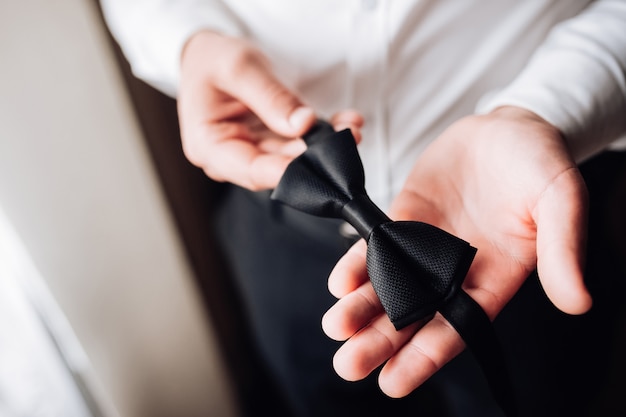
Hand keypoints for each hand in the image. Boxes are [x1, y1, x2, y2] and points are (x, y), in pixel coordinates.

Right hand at [177, 31, 362, 189]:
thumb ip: (270, 97)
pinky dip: (323, 133)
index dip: (287, 172)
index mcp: (208, 146)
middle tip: (345, 139)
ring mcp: (252, 152)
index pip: (251, 170)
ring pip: (293, 157)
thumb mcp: (239, 68)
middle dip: (314, 156)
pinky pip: (299, 144)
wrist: (209, 55)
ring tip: (350, 129)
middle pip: (276, 167)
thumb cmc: (212, 60)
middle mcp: (230, 157)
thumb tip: (303, 124)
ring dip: (324, 145)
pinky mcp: (270, 143)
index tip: (318, 164)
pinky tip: (345, 123)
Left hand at [322, 106, 592, 396]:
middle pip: (413, 316)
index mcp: (494, 278)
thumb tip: (578, 302)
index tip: (393, 382)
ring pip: (388, 285)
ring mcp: (425, 245)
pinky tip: (339, 283)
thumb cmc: (541, 165)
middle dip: (380, 341)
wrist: (508, 127)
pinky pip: (377, 246)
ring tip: (335, 328)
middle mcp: (454, 270)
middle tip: (348, 365)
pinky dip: (356, 264)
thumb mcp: (562, 201)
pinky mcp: (403, 218)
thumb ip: (563, 250)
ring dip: (360, 308)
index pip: (457, 328)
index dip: (425, 357)